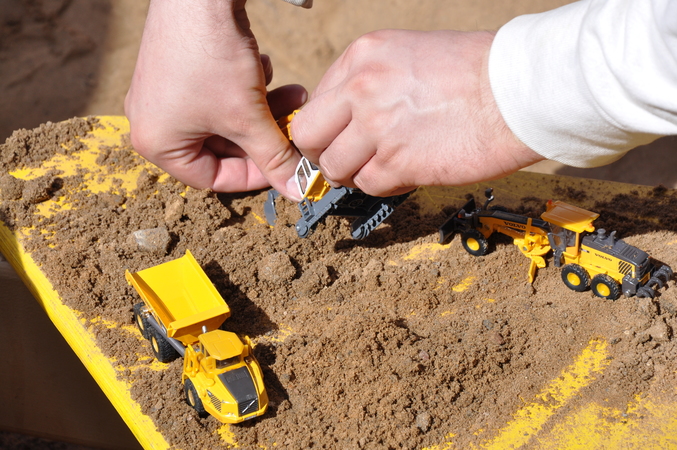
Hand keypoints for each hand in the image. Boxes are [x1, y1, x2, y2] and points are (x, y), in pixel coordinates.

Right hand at [125, 0, 305, 199]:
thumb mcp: (248, 117)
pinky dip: (245, 86)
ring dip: (263, 108)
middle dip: (265, 134)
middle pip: (221, 147)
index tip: (285, 166)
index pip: (212, 178)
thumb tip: (296, 189)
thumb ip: (274, 158)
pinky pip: (218, 93)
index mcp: (157, 143)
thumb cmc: (211, 57)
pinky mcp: (178, 67)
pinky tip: (262, 65)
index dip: (255, 175)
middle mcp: (153, 121)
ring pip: (225, 118)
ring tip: (295, 94)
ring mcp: (163, 92)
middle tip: (295, 125)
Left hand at [290, 30, 542, 196]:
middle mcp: (361, 89)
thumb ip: (372, 82)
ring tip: (383, 167)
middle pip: (308, 136)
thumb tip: (349, 118)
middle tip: (347, 159)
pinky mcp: (398, 163)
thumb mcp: (411, 54)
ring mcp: (377, 127)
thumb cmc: (477, 72)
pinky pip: (368, 185)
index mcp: (362, 57)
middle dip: (323, 154)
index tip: (343, 137)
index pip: (316, 103)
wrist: (519, 90)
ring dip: (355, 174)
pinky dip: (383, 185)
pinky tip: (406, 173)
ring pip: (334, 167)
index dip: (328, 126)